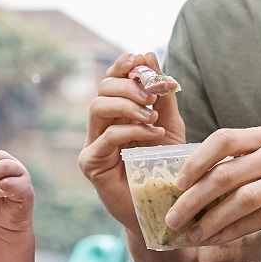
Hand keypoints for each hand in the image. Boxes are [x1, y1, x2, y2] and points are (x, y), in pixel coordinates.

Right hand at [79, 52, 184, 226]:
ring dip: (127, 104)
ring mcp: (93, 144)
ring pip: (98, 107)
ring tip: (151, 114)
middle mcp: (100, 125)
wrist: (162, 207)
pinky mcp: (91, 164)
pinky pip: (106, 138)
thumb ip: (162, 95)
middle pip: (103, 88)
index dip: (123, 64)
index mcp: (117, 113)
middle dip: (129, 84)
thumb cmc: (164, 167)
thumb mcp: (169, 125)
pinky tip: (152, 133)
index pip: (112, 78)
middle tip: (152, 94)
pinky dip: (131, 130)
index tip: (142, 59)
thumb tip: (150, 55)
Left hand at [165, 126, 260, 245]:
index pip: (223, 140)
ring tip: (193, 236)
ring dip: (213, 220)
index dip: (196, 160)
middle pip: (227, 174)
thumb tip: (196, 184)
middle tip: (173, 218)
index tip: (177, 181)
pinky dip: (238, 230)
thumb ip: (246, 162)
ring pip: (243, 199)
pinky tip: (221, 240)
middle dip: (194, 199)